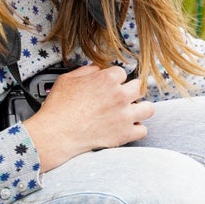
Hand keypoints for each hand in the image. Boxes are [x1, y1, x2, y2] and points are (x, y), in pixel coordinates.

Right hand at [22, 65, 154, 171]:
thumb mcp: (67, 80)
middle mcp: (120, 96)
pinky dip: (136, 130)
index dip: (115, 79)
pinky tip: (128, 128)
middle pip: (139, 87)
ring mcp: (125, 115)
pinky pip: (143, 130)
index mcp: (107, 80)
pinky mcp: (125, 134)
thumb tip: (98, 69)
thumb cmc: (58, 108)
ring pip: (148, 108)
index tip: (111, 85)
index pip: (122, 73)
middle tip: (122, 98)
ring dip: (141, 109)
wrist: (56, 134)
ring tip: (131, 112)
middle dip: (130, 91)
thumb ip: (86, 71)